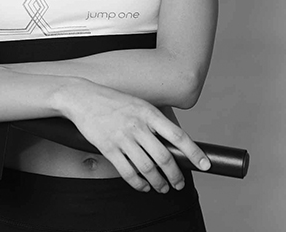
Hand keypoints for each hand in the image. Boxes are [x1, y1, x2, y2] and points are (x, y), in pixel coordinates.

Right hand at [60, 81, 209, 192]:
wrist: (82, 97)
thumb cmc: (112, 100)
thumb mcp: (138, 103)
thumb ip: (155, 120)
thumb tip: (174, 141)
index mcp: (148, 112)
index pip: (178, 135)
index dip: (194, 152)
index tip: (204, 164)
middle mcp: (137, 126)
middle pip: (164, 157)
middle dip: (176, 175)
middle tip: (179, 183)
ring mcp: (122, 138)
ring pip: (148, 168)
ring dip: (159, 182)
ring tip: (163, 187)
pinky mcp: (108, 149)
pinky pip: (128, 173)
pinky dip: (139, 184)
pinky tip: (144, 185)